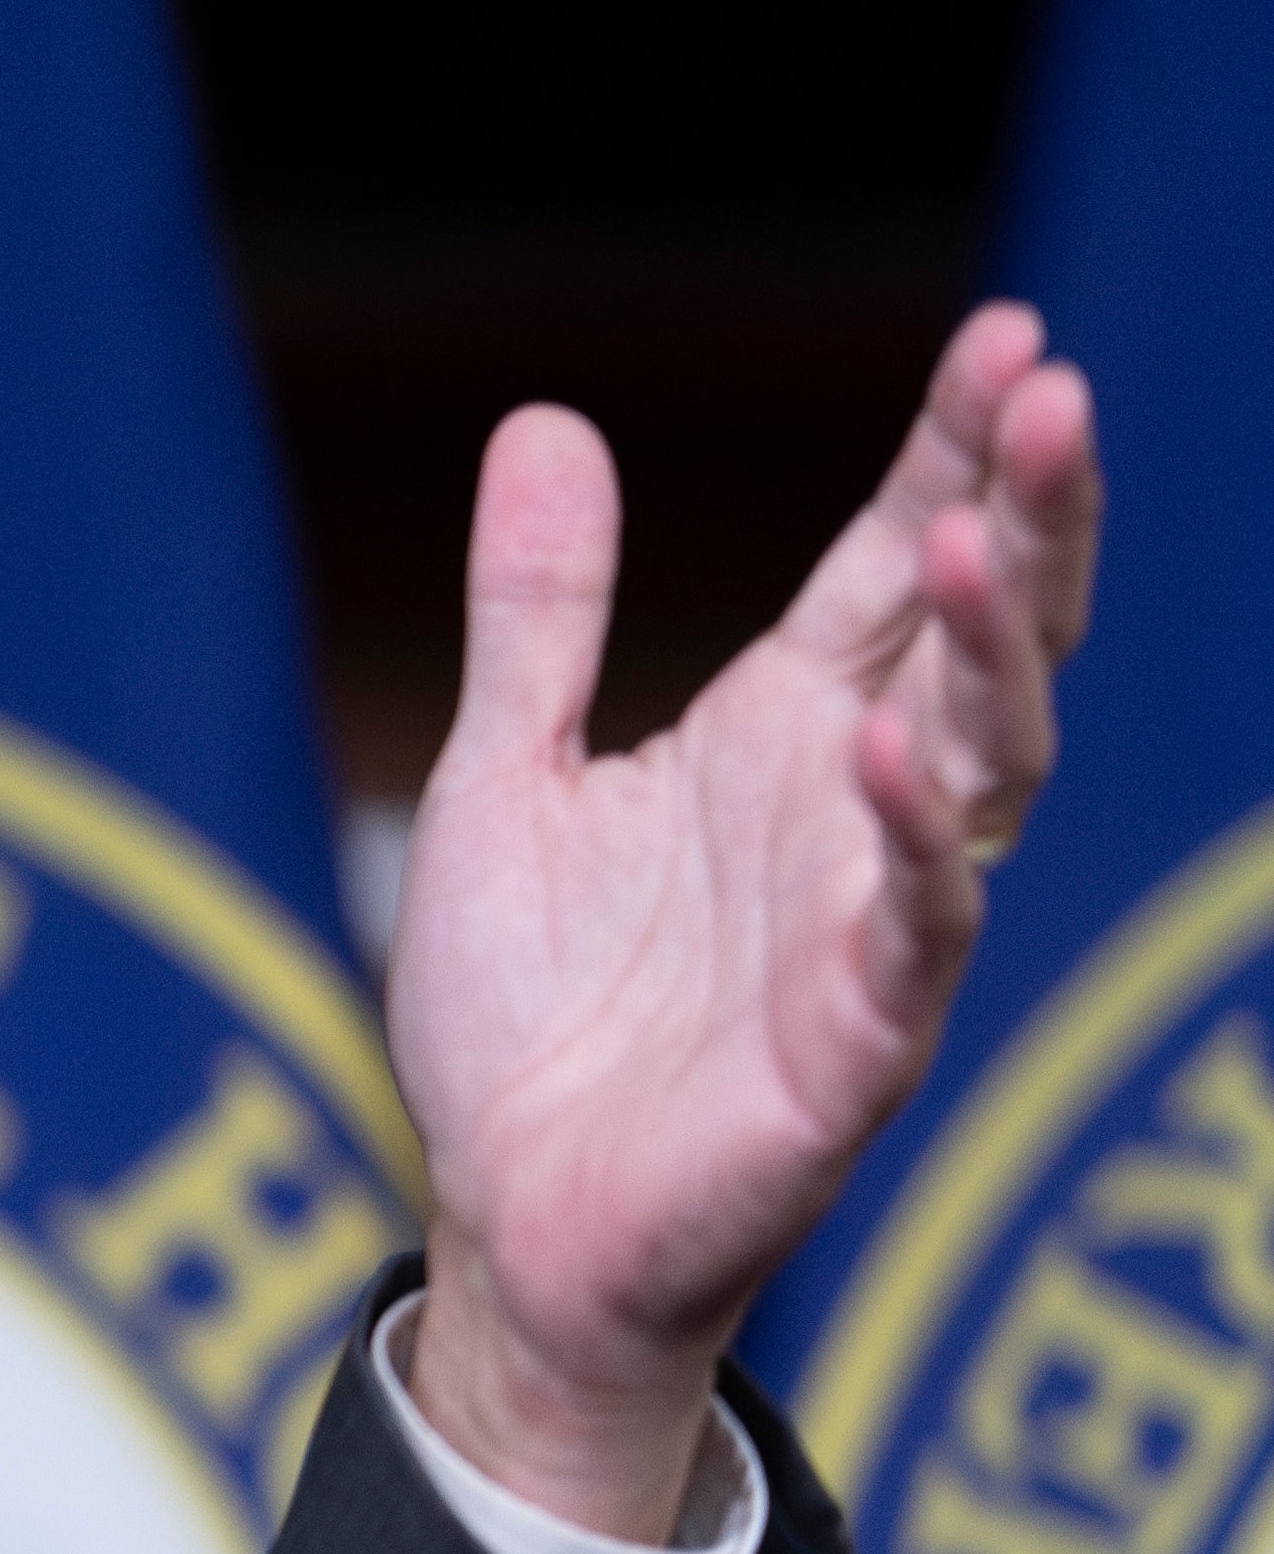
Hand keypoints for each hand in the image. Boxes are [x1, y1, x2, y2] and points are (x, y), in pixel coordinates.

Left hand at [386, 302, 1102, 1540]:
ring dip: (995, 655)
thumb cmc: (521, 1006)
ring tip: (978, 535)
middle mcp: (852, 811)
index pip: (897, 566)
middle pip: (981, 638)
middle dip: (1028, 517)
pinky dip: (913, 846)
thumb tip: (547, 419)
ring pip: (983, 768)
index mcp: (782, 734)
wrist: (499, 1214)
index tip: (1009, 339)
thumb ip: (537, 613)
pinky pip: (912, 935)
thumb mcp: (498, 771)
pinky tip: (896, 753)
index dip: (955, 454)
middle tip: (1055, 391)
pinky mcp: (854, 1046)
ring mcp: (867, 925)